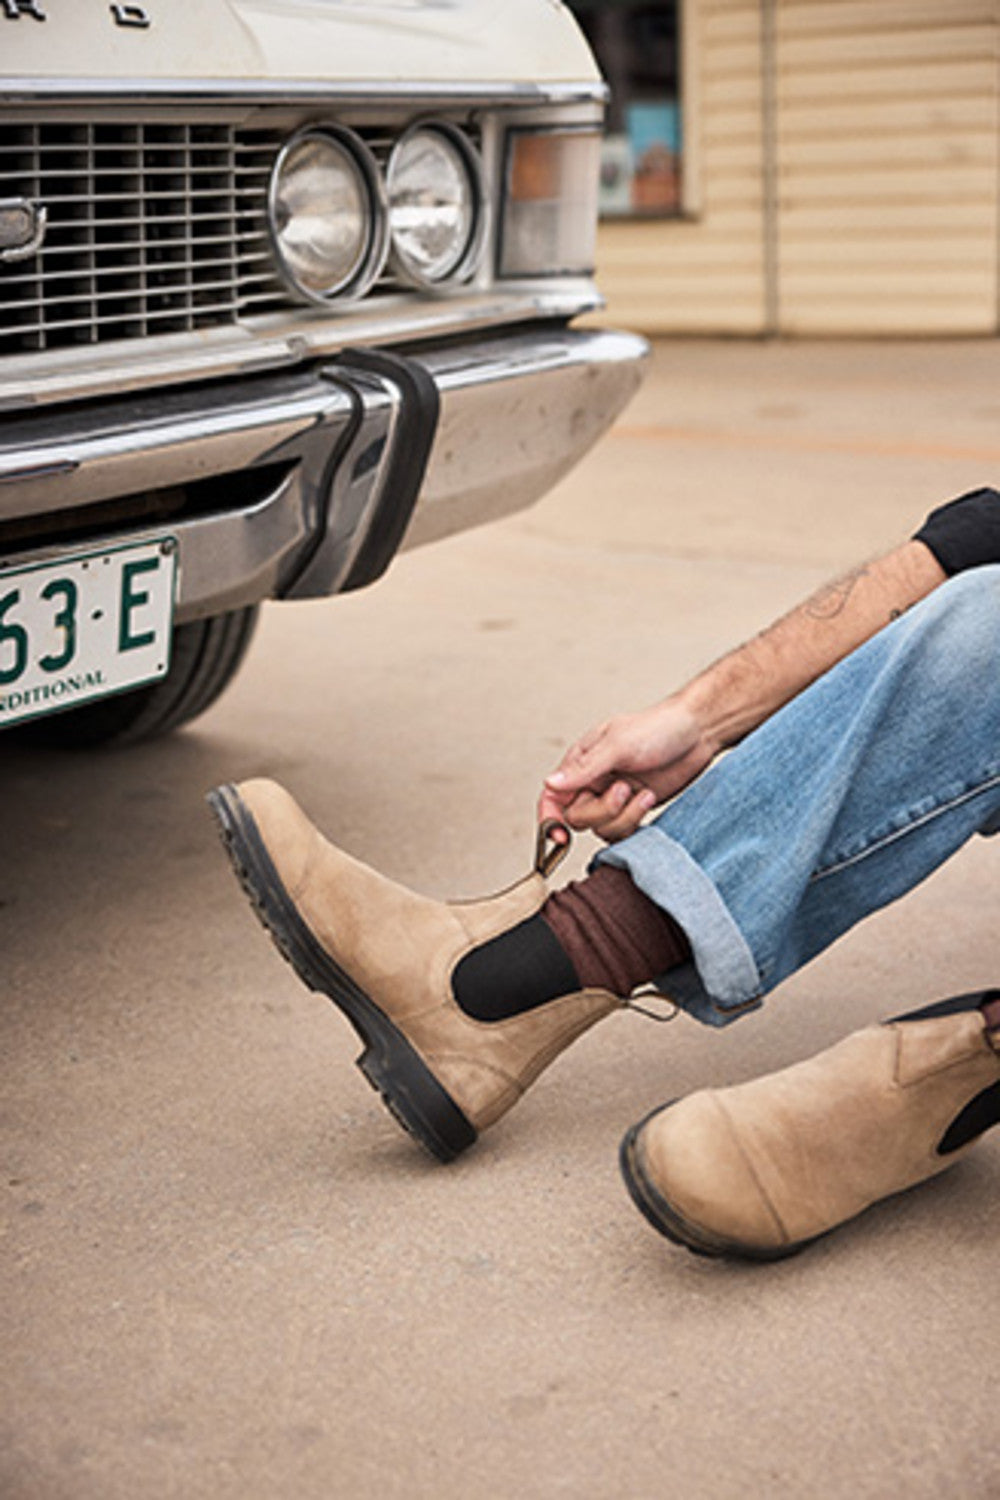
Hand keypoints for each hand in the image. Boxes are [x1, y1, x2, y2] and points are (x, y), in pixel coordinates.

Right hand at [538, 699, 714, 842]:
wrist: (698, 733)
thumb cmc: (659, 727)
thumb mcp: (618, 744)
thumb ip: (583, 768)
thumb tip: (550, 783)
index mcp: (581, 763)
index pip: (552, 798)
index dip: (550, 820)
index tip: (561, 836)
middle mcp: (593, 783)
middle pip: (578, 819)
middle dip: (603, 811)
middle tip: (624, 789)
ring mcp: (614, 798)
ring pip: (602, 828)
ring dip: (624, 816)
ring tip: (643, 792)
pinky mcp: (634, 809)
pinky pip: (623, 832)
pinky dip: (635, 821)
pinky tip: (648, 799)